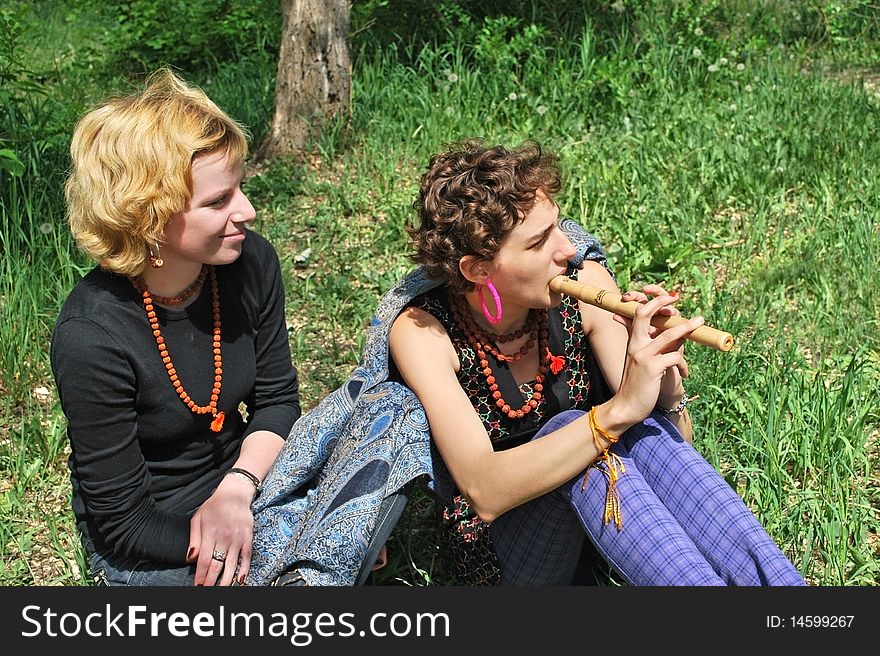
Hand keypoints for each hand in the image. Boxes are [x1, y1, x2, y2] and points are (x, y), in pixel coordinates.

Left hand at [188, 474, 255, 585]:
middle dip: (211, 581)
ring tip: (221, 589)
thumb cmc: (214, 506)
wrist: (235, 493)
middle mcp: (224, 537)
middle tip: (207, 591)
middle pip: (217, 565)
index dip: (201, 575)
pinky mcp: (248, 538)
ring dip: (226, 580)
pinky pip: (246, 557)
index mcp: (210, 533)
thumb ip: (194, 538)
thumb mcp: (198, 518)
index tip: (198, 585)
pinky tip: (240, 580)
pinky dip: (244, 570)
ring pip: (232, 564)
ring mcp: (237, 538)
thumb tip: (191, 557)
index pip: (204, 560)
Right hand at [610, 284, 702, 423]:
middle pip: (646, 314)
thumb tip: (662, 338)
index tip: (667, 297)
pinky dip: (684, 365)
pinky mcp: (652, 368)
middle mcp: (636, 345)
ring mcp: (643, 355)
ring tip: (699, 320)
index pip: (639, 313)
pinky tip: (685, 374)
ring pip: (667, 334)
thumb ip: (646, 346)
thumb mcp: (637, 361)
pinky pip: (675, 357)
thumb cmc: (635, 384)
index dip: (652, 302)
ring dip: (686, 327)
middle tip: (676, 298)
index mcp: (633, 341)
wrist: (626, 406)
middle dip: (661, 302)